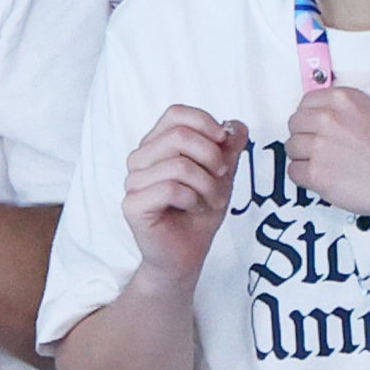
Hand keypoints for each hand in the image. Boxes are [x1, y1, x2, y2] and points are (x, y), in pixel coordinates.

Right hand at [122, 106, 246, 282]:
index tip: (224, 140)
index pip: (176, 114)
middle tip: (222, 178)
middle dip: (212, 156)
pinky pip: (170, 189)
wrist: (187, 255)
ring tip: (211, 200)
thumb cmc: (199, 213)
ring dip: (207, 185)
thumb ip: (228, 148)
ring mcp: (132, 182)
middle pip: (179, 135)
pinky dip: (192, 199)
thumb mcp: (222, 175)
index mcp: (156, 145)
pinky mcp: (132, 205)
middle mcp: (139, 159)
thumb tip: (236, 125)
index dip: (204, 122)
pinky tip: (193, 208)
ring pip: (178, 165)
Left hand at [286, 86, 369, 222]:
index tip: (314, 126)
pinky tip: (325, 177)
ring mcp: (320, 146)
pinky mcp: (316, 173)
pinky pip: (293, 171)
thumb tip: (323, 114)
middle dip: (305, 136)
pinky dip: (306, 177)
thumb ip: (345, 111)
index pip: (305, 102)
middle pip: (295, 124)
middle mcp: (329, 119)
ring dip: (304, 157)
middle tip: (321, 148)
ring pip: (291, 147)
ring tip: (327, 164)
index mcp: (344, 100)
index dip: (310, 117)